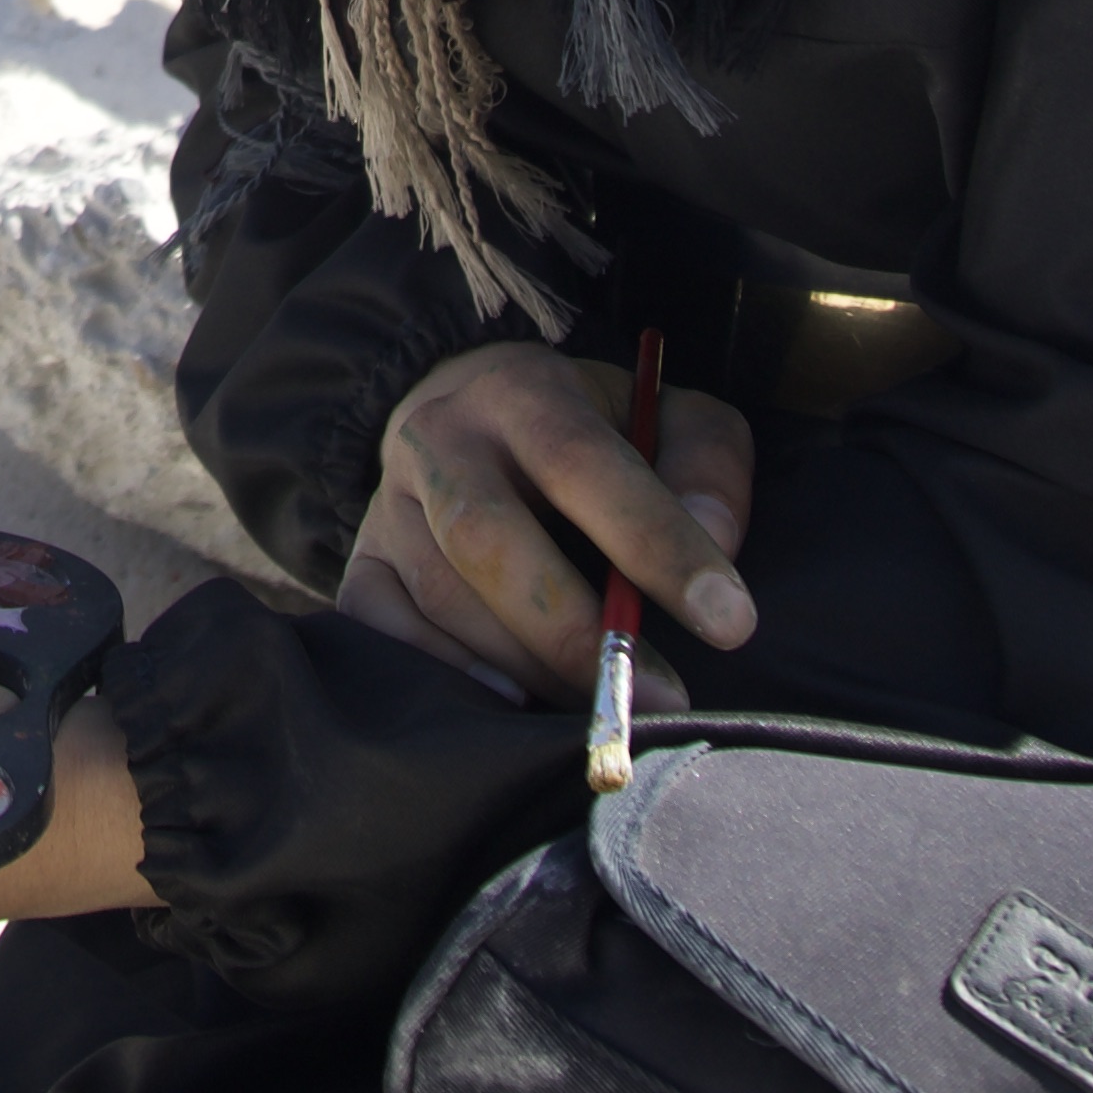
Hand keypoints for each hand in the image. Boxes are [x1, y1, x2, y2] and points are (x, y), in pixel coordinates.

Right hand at [336, 345, 756, 708]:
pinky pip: (383, 628)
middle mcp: (440, 437)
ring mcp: (388, 502)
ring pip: (443, 596)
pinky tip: (511, 702)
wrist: (466, 415)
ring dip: (530, 666)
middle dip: (575, 629)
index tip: (729, 620)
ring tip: (603, 702)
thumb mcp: (664, 416)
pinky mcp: (362, 560)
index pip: (582, 461)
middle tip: (658, 695)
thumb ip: (706, 467)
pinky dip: (447, 672)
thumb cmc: (588, 432)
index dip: (655, 542)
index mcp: (522, 389)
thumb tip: (716, 546)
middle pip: (488, 538)